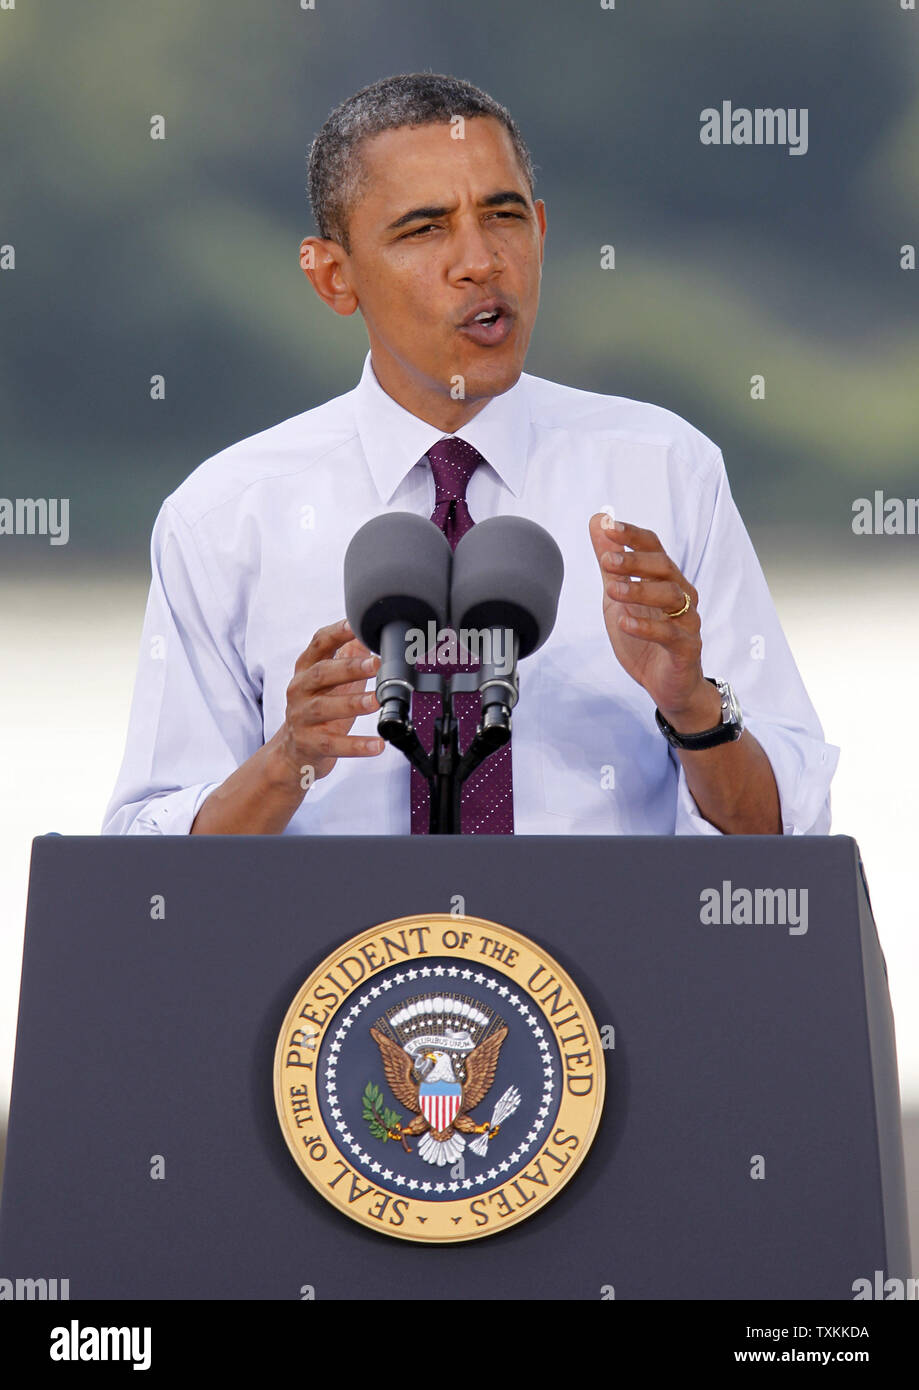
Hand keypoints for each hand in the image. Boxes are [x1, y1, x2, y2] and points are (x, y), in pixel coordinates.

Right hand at [274, 619, 382, 786]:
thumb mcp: (330, 681)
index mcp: (306, 669)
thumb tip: (370, 633)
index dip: (337, 633)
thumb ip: (349, 656)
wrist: (294, 750)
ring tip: (377, 701)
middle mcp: (299, 689)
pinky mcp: (309, 743)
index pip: (319, 644)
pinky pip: (333, 744)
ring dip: (353, 703)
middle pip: (321, 673)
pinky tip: (376, 744)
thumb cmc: (318, 708)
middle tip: (375, 664)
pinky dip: (356, 745)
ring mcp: (301, 717)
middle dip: (349, 668)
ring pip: (325, 707)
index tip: (356, 624)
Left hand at [588, 514, 715, 724]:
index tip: (608, 526)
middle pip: (664, 567)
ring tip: (612, 590)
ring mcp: (687, 621)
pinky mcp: (687, 649)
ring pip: (672, 596)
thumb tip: (598, 520)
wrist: (666, 685)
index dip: (632, 536)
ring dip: (640, 590)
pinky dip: (647, 627)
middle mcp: (681, 595)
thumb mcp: (618, 597)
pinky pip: (672, 635)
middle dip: (635, 561)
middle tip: (606, 561)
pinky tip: (625, 622)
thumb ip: (610, 563)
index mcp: (665, 579)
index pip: (654, 547)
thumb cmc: (645, 637)